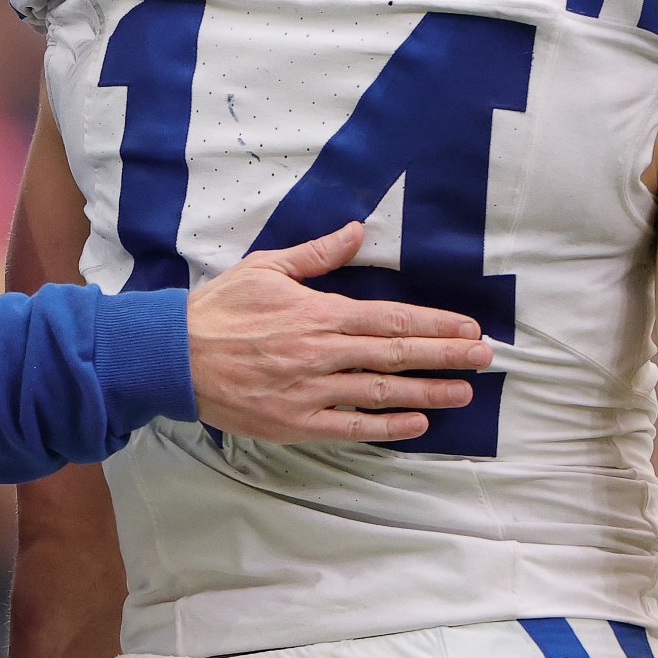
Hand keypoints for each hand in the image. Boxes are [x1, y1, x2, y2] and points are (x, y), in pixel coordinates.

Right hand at [185, 222, 491, 443]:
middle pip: (397, 354)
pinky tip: (416, 424)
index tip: (467, 328)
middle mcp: (321, 352)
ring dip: (427, 393)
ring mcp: (311, 391)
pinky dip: (386, 426)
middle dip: (445, 356)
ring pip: (381, 392)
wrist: (172, 355)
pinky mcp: (295, 422)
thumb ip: (316, 254)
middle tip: (486, 359)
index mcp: (319, 313)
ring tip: (463, 393)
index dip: (434, 324)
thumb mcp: (266, 268)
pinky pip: (350, 427)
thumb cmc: (218, 310)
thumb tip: (356, 230)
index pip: (391, 318)